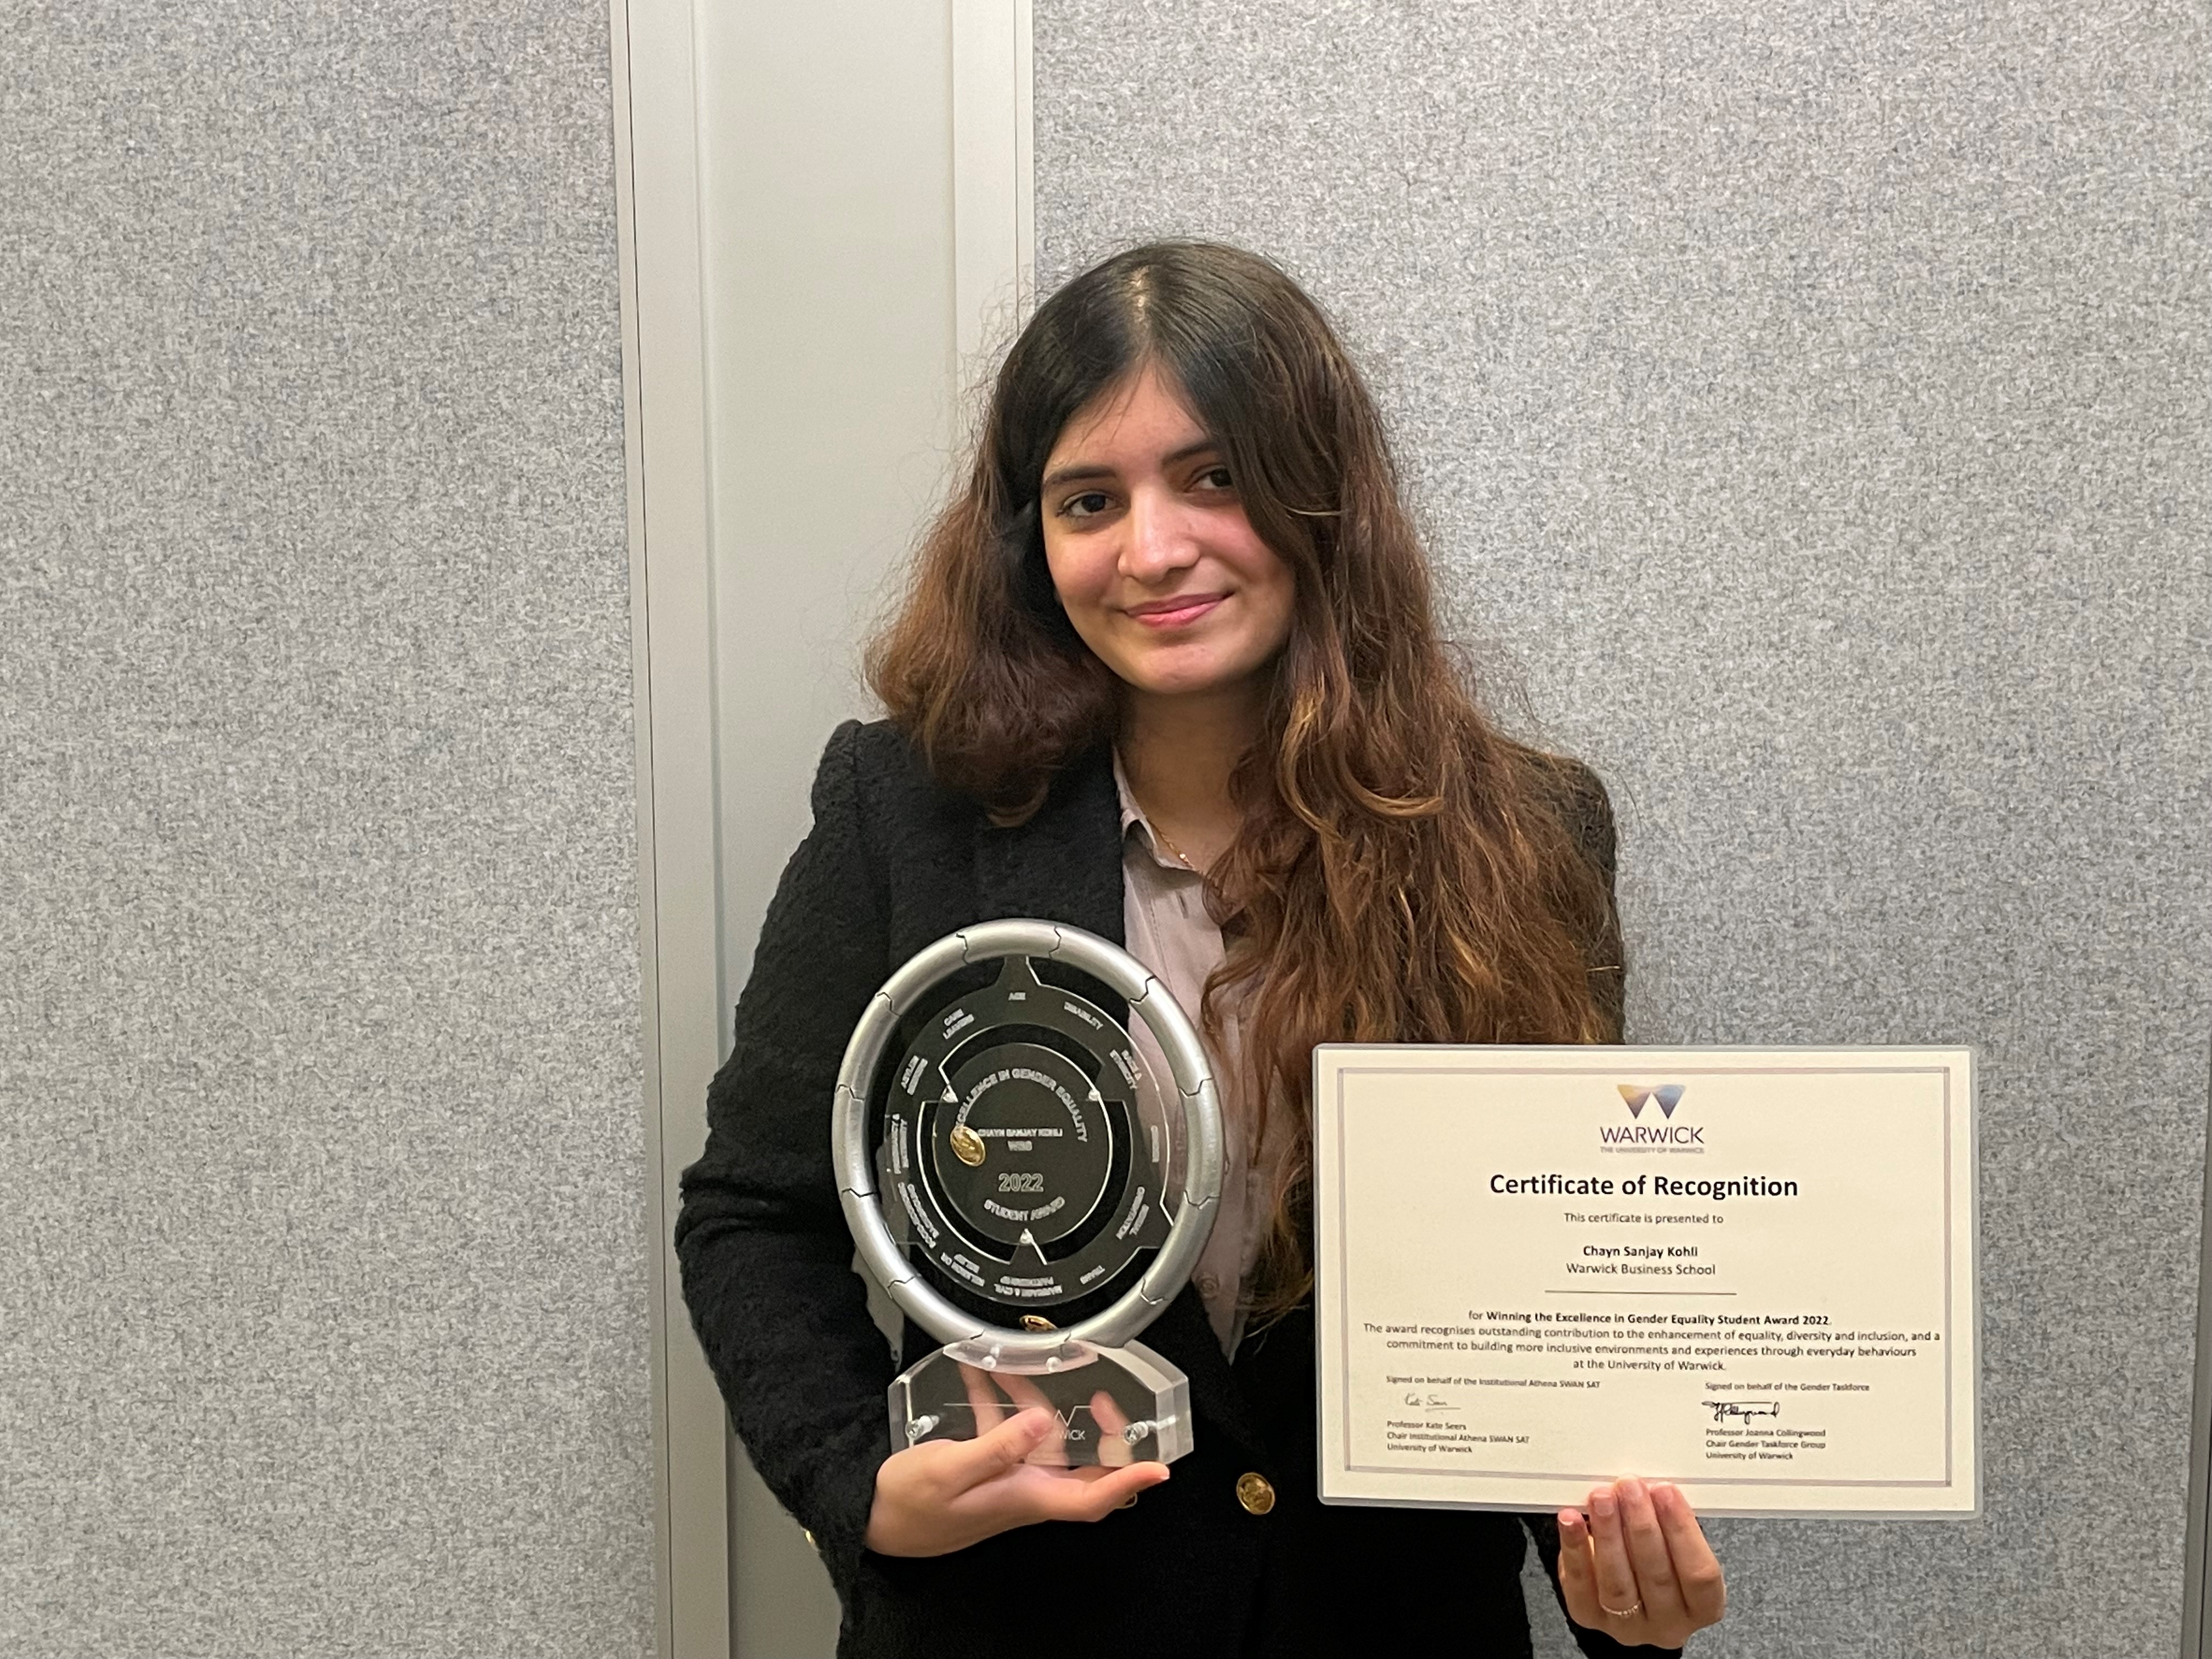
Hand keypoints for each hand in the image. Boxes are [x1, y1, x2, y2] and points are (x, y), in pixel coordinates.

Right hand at [864, 1398, 1167, 1557]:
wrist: (873, 1518)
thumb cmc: (909, 1505)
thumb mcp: (953, 1469)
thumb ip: (1000, 1443)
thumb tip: (1044, 1419)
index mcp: (1026, 1497)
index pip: (1093, 1496)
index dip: (1130, 1482)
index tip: (1160, 1467)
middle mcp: (1026, 1490)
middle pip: (1083, 1466)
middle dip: (1099, 1431)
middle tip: (1106, 1399)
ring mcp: (1010, 1479)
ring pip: (1044, 1438)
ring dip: (1034, 1400)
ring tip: (1016, 1365)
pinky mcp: (990, 1468)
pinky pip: (1008, 1431)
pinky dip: (1000, 1401)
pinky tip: (981, 1375)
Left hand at [1555, 1479, 1724, 1647]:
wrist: (1628, 1589)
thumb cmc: (1659, 1557)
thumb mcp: (1674, 1543)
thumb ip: (1667, 1520)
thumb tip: (1648, 1484)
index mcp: (1702, 1606)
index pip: (1700, 1574)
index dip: (1682, 1531)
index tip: (1665, 1490)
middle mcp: (1668, 1624)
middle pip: (1657, 1576)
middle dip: (1641, 1525)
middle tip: (1629, 1486)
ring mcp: (1628, 1627)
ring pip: (1618, 1583)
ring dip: (1608, 1534)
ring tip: (1601, 1498)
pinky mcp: (1590, 1617)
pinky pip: (1580, 1585)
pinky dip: (1574, 1548)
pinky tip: (1570, 1519)